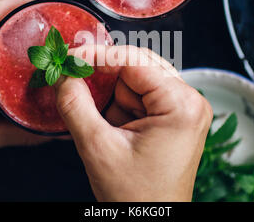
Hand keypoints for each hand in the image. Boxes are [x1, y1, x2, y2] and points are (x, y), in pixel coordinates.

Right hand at [55, 45, 212, 201]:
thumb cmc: (136, 197)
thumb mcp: (98, 148)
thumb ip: (75, 105)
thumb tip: (63, 76)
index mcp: (181, 105)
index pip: (135, 60)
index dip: (98, 55)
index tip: (70, 57)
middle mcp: (189, 102)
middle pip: (137, 68)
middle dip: (104, 78)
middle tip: (74, 81)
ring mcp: (183, 110)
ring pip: (136, 83)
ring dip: (111, 97)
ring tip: (104, 125)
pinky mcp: (174, 119)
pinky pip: (140, 99)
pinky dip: (120, 107)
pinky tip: (113, 127)